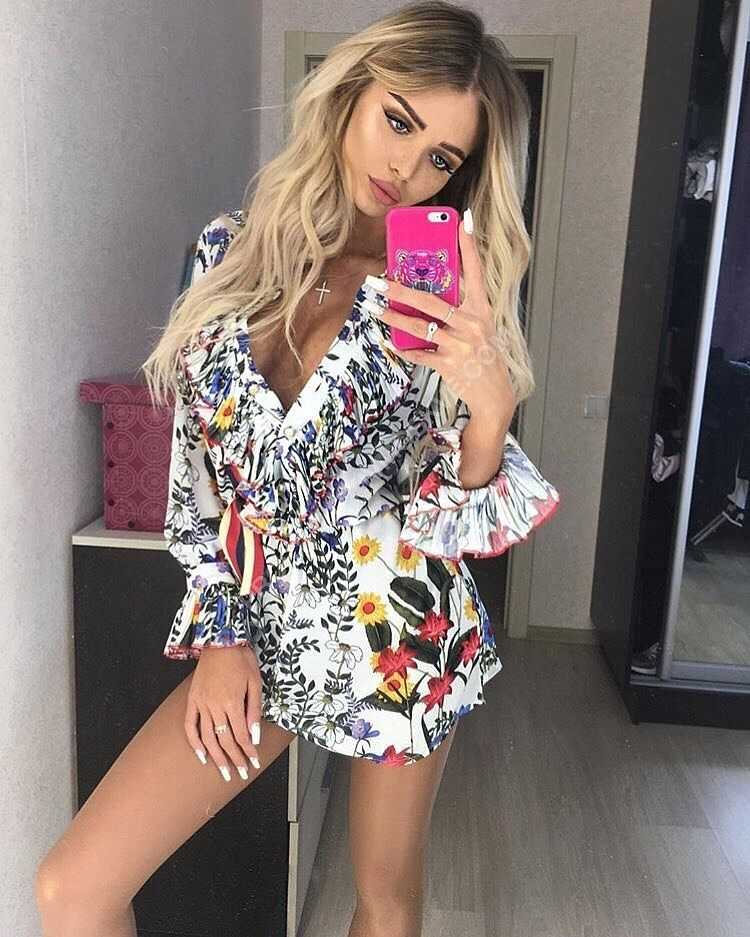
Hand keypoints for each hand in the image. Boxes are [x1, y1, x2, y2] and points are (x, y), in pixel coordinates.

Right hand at [185, 644, 262, 781]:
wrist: (220, 641)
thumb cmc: (241, 659)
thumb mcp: (255, 682)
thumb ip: (254, 710)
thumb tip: (255, 735)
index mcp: (232, 702)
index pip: (241, 735)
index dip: (248, 752)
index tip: (253, 763)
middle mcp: (215, 706)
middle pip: (225, 740)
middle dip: (234, 759)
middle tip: (240, 774)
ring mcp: (201, 704)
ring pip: (207, 737)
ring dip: (216, 757)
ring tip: (223, 772)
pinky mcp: (192, 700)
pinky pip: (190, 725)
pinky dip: (195, 743)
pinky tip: (201, 756)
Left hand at [365, 209, 514, 419]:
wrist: (495, 396)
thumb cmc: (485, 358)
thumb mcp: (482, 329)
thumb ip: (461, 310)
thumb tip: (430, 295)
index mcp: (482, 310)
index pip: (476, 271)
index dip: (470, 246)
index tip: (464, 221)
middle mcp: (472, 324)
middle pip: (431, 300)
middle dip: (402, 289)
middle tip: (381, 280)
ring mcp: (460, 345)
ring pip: (419, 326)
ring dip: (393, 317)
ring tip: (376, 308)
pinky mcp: (448, 364)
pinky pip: (419, 354)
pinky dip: (405, 349)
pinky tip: (393, 342)